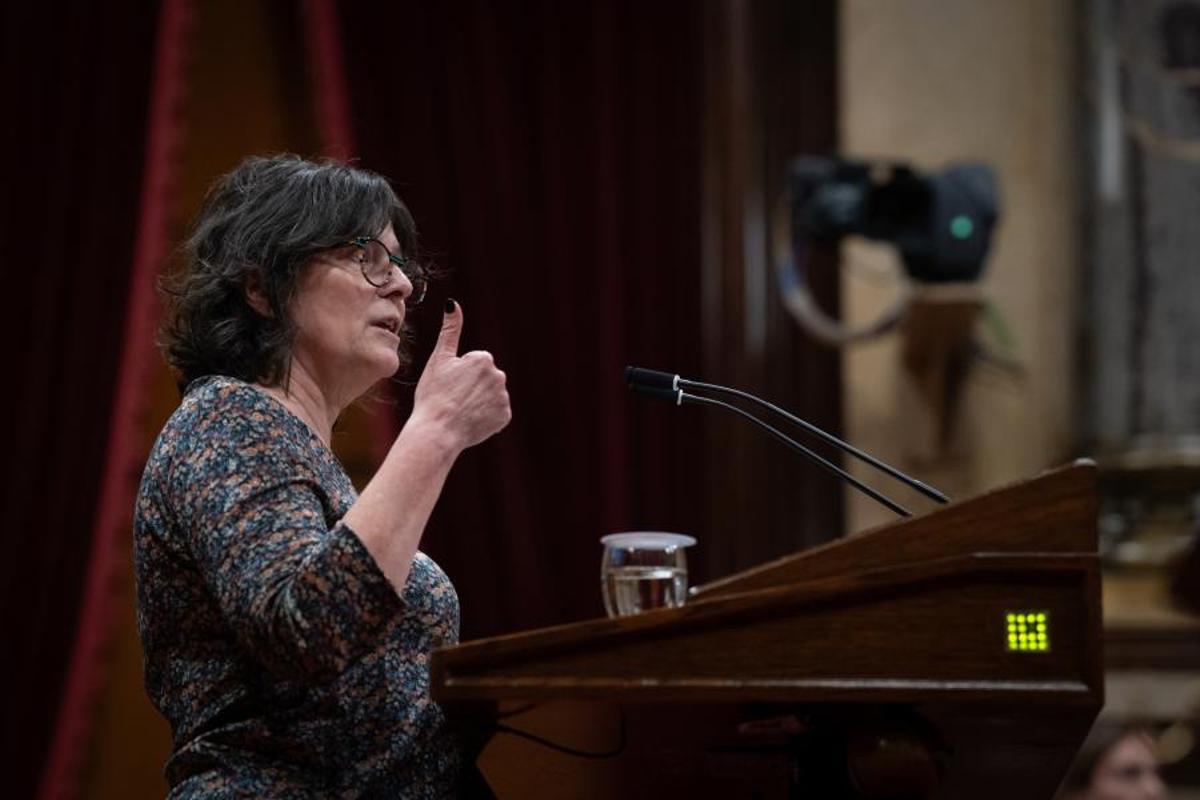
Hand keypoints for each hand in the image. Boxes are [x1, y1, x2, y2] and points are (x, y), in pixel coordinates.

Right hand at [412, 300, 511, 451]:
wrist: (438, 431)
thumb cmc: (433, 394)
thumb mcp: (439, 359)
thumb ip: (450, 330)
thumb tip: (452, 303)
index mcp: (483, 359)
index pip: (473, 364)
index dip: (458, 375)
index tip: (448, 385)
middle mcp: (499, 375)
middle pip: (483, 379)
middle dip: (471, 387)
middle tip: (453, 399)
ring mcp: (503, 397)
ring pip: (489, 396)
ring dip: (478, 402)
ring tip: (460, 411)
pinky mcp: (505, 416)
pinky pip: (495, 414)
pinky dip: (485, 418)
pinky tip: (470, 421)